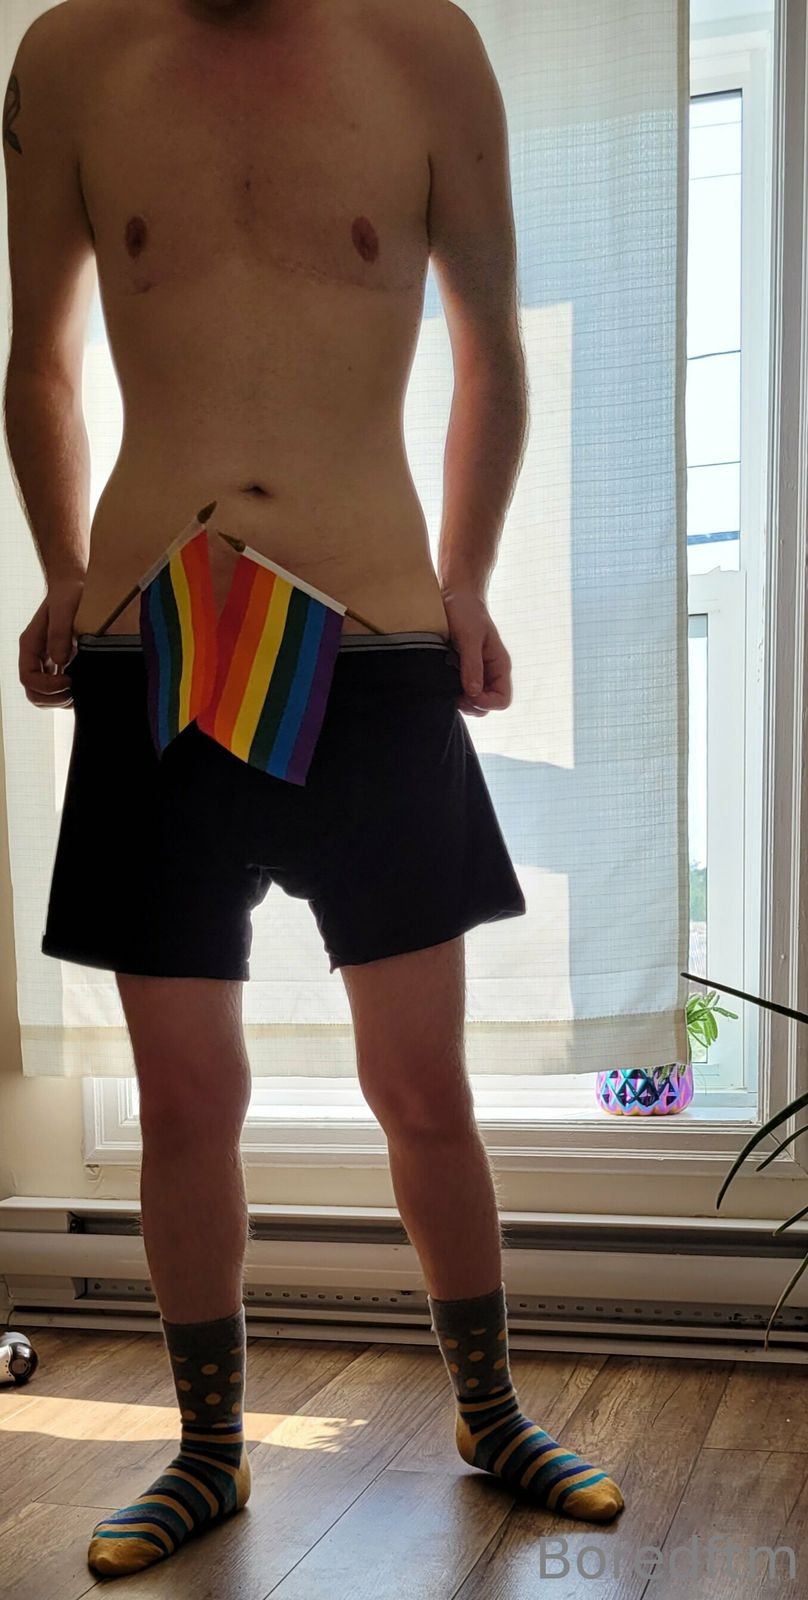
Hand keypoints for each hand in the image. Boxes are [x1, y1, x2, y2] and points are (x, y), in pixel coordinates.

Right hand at [19, 577, 84, 708]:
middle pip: (33, 692)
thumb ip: (60, 633)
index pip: (28, 678)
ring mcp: (48, 662)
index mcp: (30, 645)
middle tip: (75, 691)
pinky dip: (70, 693)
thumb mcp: (65, 608)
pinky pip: (59, 688)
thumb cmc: (69, 594)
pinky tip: (84, 684)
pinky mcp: (61, 664)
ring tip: (80, 690)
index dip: (47, 686)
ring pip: (45, 695)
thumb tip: (61, 661)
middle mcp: (36, 657)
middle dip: (53, 698)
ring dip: (61, 699)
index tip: (69, 680)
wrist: (76, 588)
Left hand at [441, 587, 511, 716]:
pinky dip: (452, 692)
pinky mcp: (461, 670)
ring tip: (447, 687)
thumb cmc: (466, 611)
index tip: (468, 696)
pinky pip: (460, 691)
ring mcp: (476, 673)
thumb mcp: (470, 637)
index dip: (487, 704)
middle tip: (454, 693)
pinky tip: (442, 682)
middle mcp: (490, 672)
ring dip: (461, 700)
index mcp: (499, 665)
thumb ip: (472, 666)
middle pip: (488, 706)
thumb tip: (474, 693)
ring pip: (473, 702)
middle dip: (472, 705)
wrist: (455, 595)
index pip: (503, 700)